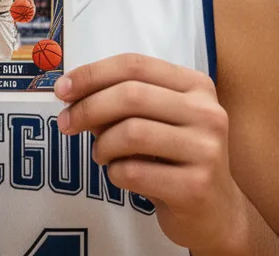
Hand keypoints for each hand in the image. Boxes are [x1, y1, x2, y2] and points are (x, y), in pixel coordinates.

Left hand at [55, 55, 244, 251]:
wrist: (215, 212)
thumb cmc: (175, 159)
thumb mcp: (155, 121)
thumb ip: (120, 102)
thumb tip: (71, 92)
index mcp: (196, 86)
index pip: (135, 65)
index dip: (93, 73)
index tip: (63, 88)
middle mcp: (207, 112)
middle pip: (131, 95)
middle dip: (88, 108)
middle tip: (66, 123)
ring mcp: (205, 149)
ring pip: (130, 132)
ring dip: (102, 145)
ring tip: (102, 155)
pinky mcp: (195, 186)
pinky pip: (134, 171)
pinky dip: (115, 173)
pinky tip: (122, 175)